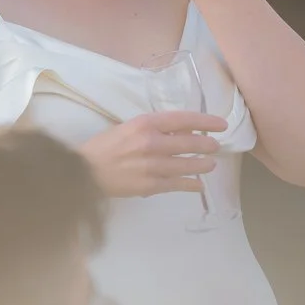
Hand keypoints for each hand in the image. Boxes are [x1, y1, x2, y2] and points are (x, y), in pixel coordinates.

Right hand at [79, 110, 226, 197]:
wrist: (83, 172)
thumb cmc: (104, 147)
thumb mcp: (128, 128)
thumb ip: (153, 129)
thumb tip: (182, 132)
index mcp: (145, 124)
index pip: (183, 119)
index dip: (206, 121)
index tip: (221, 124)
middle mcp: (151, 142)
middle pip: (189, 143)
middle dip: (207, 145)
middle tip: (215, 146)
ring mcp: (152, 165)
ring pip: (187, 165)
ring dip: (202, 165)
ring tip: (210, 165)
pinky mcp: (150, 185)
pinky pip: (177, 185)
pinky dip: (191, 185)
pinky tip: (198, 185)